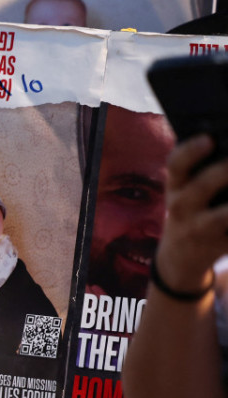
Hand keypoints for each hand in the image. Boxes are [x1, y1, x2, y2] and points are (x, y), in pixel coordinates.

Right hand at [157, 134, 227, 291]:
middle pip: (199, 188)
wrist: (179, 258)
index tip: (209, 139)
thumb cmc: (190, 212)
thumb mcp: (182, 192)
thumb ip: (200, 170)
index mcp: (175, 188)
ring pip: (222, 217)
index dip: (190, 151)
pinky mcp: (218, 246)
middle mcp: (182, 208)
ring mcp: (200, 229)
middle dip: (222, 173)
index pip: (176, 165)